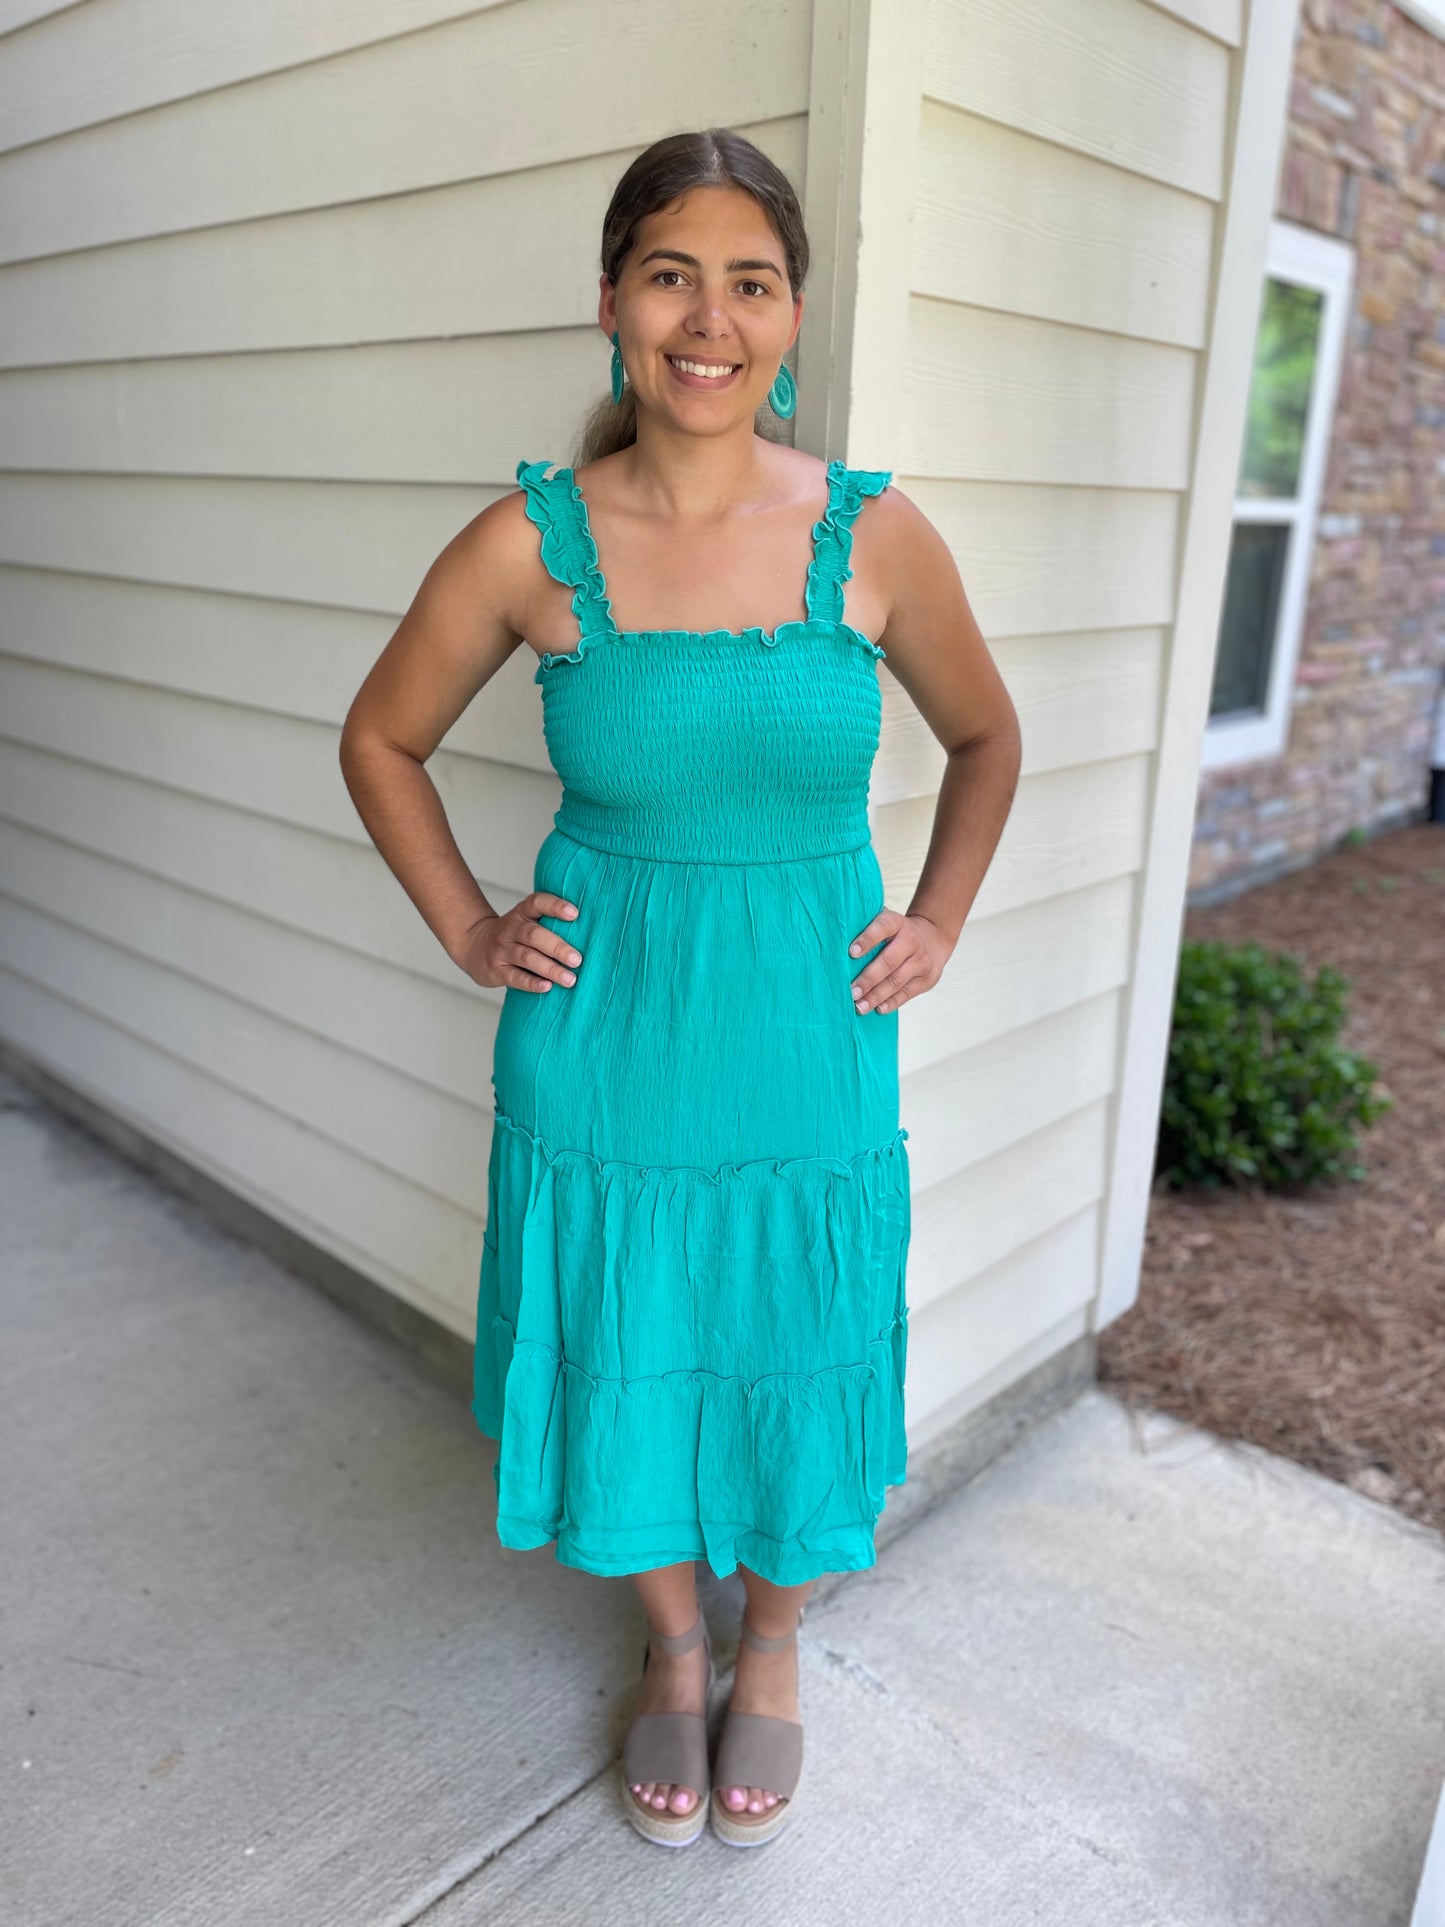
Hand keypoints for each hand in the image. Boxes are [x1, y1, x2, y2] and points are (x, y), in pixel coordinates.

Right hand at [454, 892, 582, 992]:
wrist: (472, 945)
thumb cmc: (512, 935)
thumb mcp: (524, 921)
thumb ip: (548, 923)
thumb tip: (589, 935)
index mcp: (522, 914)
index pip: (537, 903)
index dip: (555, 906)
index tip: (575, 913)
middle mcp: (510, 929)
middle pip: (534, 935)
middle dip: (558, 947)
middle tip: (577, 959)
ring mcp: (502, 950)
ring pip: (527, 958)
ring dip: (550, 969)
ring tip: (570, 979)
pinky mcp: (496, 970)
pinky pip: (515, 977)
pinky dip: (532, 983)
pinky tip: (547, 987)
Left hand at [848, 909, 952, 1014]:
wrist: (934, 938)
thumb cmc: (897, 932)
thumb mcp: (887, 922)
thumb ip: (866, 927)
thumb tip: (836, 940)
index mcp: (897, 923)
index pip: (882, 928)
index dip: (867, 939)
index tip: (851, 953)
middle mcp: (911, 941)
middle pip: (889, 961)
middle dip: (868, 979)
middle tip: (852, 992)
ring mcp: (921, 961)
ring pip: (897, 981)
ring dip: (876, 996)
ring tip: (859, 1007)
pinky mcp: (926, 979)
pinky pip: (906, 993)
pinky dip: (891, 1003)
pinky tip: (878, 1009)